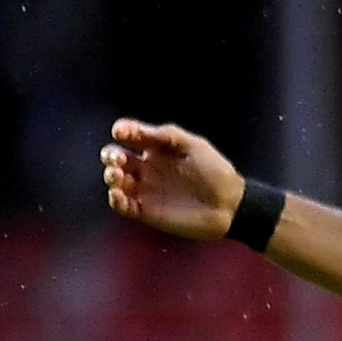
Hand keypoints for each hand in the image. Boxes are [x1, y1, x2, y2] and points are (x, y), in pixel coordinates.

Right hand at [102, 121, 241, 239]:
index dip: (123, 131)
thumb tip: (137, 129)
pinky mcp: (147, 211)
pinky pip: (123, 205)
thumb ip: (167, 135)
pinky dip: (115, 200)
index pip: (132, 136)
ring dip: (111, 176)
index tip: (122, 132)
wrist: (231, 206)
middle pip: (117, 158)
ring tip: (118, 175)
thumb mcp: (194, 146)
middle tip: (117, 159)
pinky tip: (118, 194)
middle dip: (111, 155)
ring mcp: (146, 190)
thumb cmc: (216, 172)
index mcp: (158, 149)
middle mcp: (148, 168)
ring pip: (117, 181)